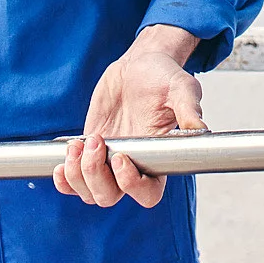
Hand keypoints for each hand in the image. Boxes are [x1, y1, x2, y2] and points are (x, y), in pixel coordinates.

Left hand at [55, 25, 204, 208]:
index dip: (131, 184)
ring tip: (77, 144)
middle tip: (97, 142)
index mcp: (158, 158)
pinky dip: (63, 178)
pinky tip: (63, 159)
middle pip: (110, 197)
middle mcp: (132, 166)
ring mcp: (108, 161)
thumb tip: (200, 130)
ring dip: (77, 175)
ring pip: (88, 193)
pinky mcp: (89, 151)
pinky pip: (72, 180)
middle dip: (95, 176)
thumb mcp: (181, 88)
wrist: (139, 65)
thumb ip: (189, 109)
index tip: (122, 156)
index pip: (147, 194)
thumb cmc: (164, 77)